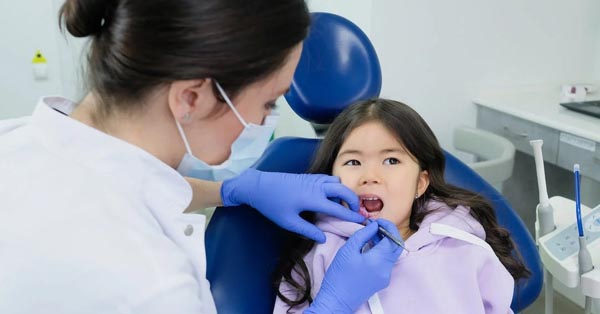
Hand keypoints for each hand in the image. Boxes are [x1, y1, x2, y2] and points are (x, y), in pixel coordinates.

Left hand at [220, 168, 362, 242]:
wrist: (258, 186)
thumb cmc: (272, 205)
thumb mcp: (288, 222)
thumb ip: (307, 230)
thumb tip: (323, 237)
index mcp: (312, 199)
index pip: (338, 208)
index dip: (351, 215)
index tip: (361, 221)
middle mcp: (316, 187)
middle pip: (343, 190)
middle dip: (352, 200)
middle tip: (354, 212)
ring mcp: (312, 179)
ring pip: (336, 182)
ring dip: (343, 192)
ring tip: (341, 205)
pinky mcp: (308, 177)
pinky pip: (328, 179)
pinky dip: (334, 186)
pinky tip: (329, 196)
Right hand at [306, 219, 402, 312]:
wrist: (337, 300)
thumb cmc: (339, 275)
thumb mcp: (347, 250)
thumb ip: (363, 235)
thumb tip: (374, 226)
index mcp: (379, 261)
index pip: (393, 238)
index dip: (387, 226)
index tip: (376, 221)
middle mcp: (386, 269)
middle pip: (397, 246)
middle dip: (389, 233)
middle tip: (376, 226)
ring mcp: (386, 276)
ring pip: (392, 254)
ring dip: (385, 242)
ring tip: (370, 235)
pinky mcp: (382, 281)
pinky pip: (386, 262)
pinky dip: (381, 251)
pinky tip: (369, 247)